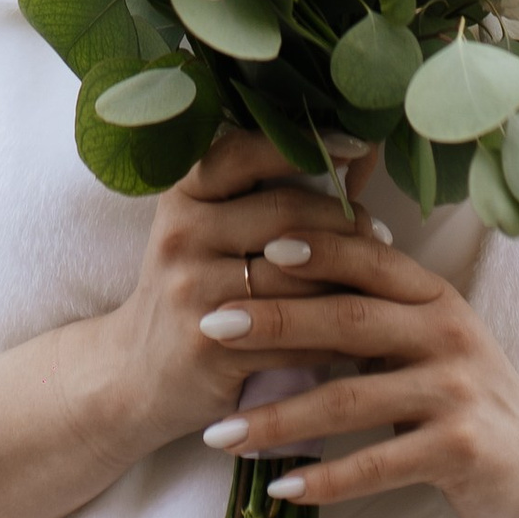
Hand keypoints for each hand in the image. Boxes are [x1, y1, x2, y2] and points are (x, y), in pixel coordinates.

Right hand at [93, 131, 360, 464]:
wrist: (137, 372)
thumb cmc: (196, 285)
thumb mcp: (206, 229)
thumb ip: (261, 194)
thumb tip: (351, 160)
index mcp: (183, 193)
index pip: (246, 153)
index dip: (304, 145)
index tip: (356, 145)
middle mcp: (181, 233)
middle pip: (285, 214)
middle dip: (344, 223)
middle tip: (380, 234)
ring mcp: (191, 290)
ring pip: (297, 279)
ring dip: (349, 283)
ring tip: (381, 283)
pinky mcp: (208, 347)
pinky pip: (293, 337)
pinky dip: (334, 338)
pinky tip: (359, 337)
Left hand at [189, 203, 518, 517]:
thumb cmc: (464, 391)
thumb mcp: (428, 335)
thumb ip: (374, 305)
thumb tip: (282, 268)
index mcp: (434, 296)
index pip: (367, 258)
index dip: (314, 248)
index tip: (254, 246)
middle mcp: (447, 334)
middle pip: (348, 321)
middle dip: (274, 322)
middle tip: (210, 326)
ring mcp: (455, 394)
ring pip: (350, 400)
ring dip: (279, 417)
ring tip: (221, 433)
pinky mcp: (459, 451)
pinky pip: (377, 466)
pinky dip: (325, 479)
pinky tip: (280, 488)